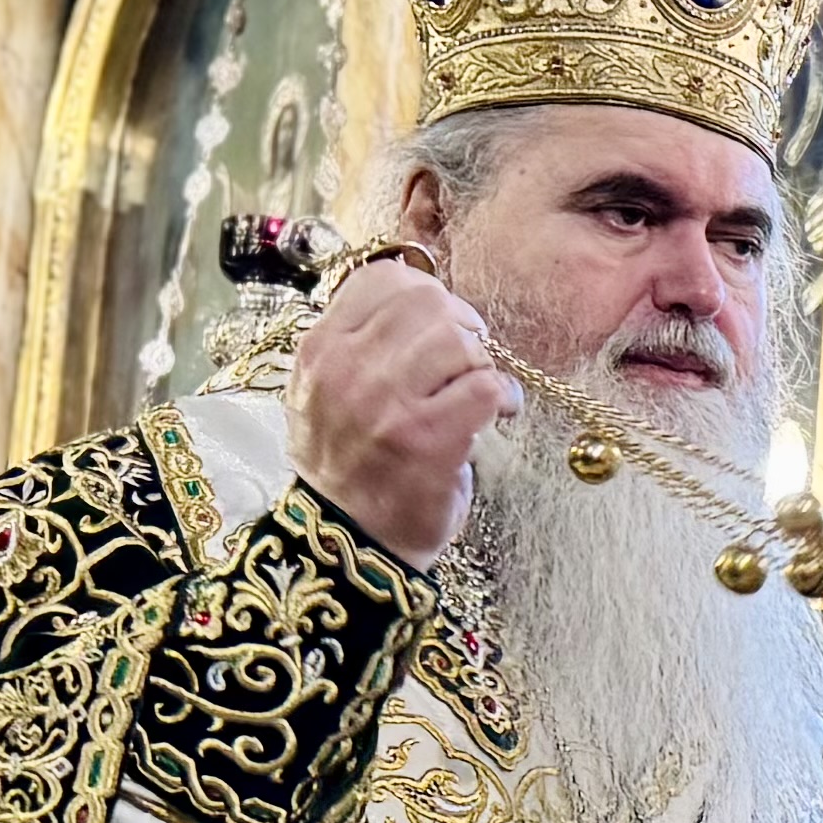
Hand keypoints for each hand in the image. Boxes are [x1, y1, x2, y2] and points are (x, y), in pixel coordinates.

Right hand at [285, 256, 514, 561]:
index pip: (383, 279)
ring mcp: (384, 403)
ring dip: (483, 363)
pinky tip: (497, 415)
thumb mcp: (327, 394)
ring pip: (460, 339)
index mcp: (320, 349)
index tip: (442, 324)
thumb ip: (361, 343)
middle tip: (471, 359)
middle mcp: (345, 368)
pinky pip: (485, 384)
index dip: (427, 292)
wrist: (348, 543)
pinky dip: (502, 396)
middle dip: (463, 326)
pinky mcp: (426, 439)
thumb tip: (422, 297)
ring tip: (481, 392)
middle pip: (428, 301)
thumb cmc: (350, 467)